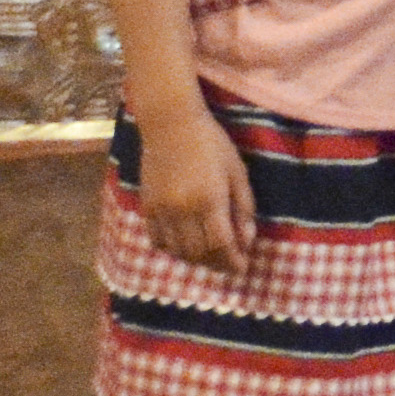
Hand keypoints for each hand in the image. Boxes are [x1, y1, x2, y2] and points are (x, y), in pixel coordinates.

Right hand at [137, 101, 256, 267]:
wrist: (171, 126)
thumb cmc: (212, 145)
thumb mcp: (237, 172)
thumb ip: (244, 208)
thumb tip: (247, 240)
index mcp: (210, 200)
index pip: (221, 244)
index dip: (233, 262)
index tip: (243, 269)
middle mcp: (182, 210)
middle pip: (200, 252)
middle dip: (218, 264)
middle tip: (230, 266)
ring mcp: (161, 211)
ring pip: (178, 251)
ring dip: (197, 261)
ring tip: (212, 259)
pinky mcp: (147, 207)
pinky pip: (158, 240)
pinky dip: (173, 250)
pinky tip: (186, 248)